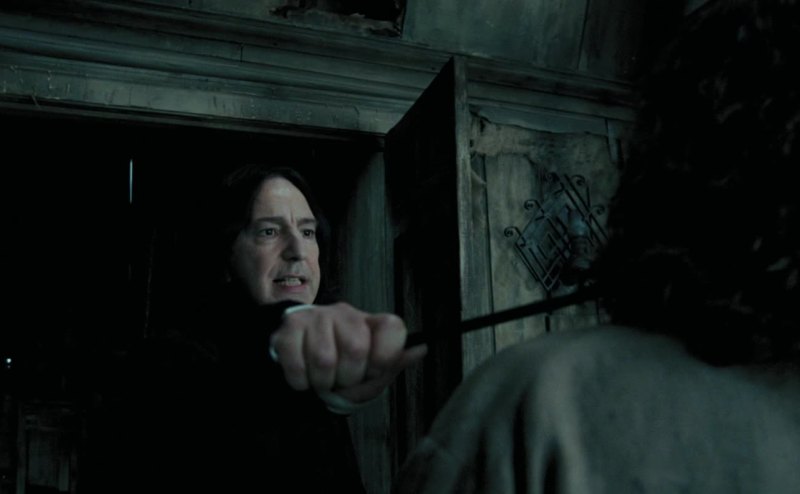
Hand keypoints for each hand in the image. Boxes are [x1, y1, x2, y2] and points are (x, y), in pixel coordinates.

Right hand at [269, 302, 427, 403]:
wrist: (296, 354)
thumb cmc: (339, 366)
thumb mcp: (369, 371)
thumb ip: (393, 363)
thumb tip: (421, 348)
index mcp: (370, 323)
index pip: (393, 328)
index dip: (386, 357)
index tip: (374, 371)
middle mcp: (345, 313)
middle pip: (356, 349)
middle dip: (349, 379)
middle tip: (341, 381)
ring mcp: (315, 318)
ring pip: (324, 360)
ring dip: (323, 384)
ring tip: (322, 381)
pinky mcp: (288, 329)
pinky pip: (297, 366)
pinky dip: (301, 383)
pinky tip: (304, 377)